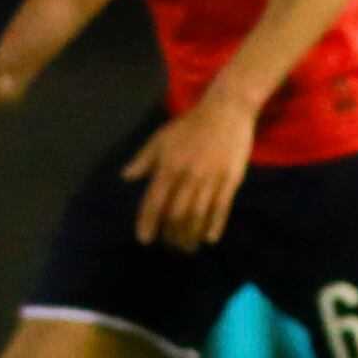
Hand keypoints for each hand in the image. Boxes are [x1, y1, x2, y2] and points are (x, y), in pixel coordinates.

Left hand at [121, 95, 256, 249]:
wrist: (226, 110)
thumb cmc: (190, 124)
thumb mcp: (161, 137)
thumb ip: (144, 159)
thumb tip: (126, 177)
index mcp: (169, 166)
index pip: (154, 201)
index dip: (147, 223)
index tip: (144, 239)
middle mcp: (188, 176)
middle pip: (176, 214)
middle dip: (170, 234)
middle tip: (168, 245)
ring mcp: (211, 179)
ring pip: (198, 216)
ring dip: (190, 235)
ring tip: (186, 247)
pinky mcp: (230, 181)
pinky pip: (222, 209)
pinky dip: (215, 226)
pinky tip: (209, 239)